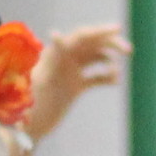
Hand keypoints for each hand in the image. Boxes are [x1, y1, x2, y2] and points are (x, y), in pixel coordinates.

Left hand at [22, 24, 128, 141]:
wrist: (27, 126)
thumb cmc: (28, 103)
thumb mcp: (37, 81)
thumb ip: (47, 61)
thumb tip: (56, 36)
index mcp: (57, 54)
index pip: (81, 35)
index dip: (99, 30)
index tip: (118, 29)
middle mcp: (64, 59)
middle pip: (92, 43)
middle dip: (111, 43)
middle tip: (129, 50)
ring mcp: (70, 72)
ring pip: (96, 58)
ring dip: (110, 61)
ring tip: (116, 74)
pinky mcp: (75, 87)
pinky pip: (95, 77)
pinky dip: (106, 77)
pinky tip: (115, 82)